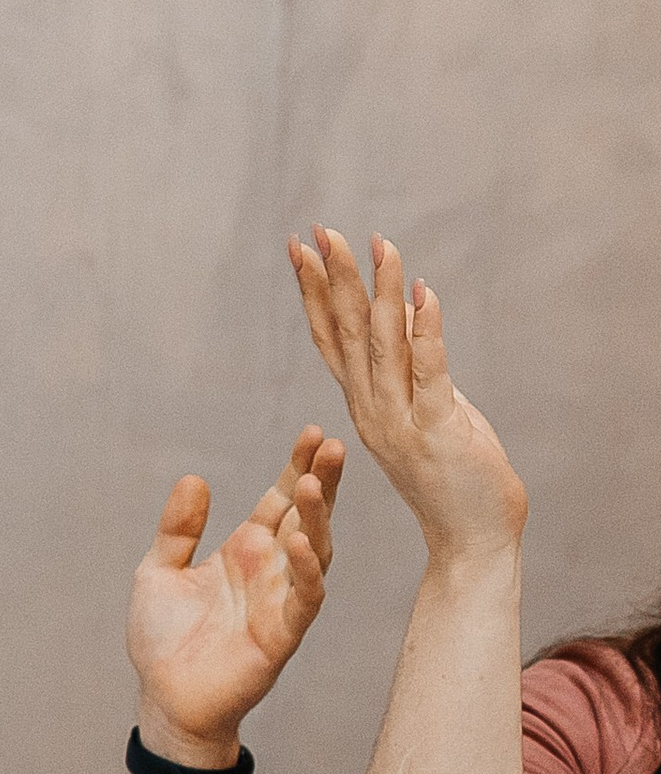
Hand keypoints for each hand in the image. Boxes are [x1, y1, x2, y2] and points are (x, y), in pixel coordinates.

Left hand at [126, 424, 342, 760]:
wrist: (164, 698)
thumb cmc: (164, 639)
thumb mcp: (157, 572)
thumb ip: (177, 529)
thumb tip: (193, 478)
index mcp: (244, 551)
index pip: (278, 500)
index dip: (297, 467)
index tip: (314, 433)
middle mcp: (270, 570)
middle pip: (305, 517)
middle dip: (321, 481)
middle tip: (334, 444)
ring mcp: (280, 601)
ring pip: (313, 551)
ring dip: (316, 519)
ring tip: (313, 483)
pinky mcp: (282, 635)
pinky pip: (304, 599)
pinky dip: (307, 572)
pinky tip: (301, 544)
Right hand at [290, 227, 525, 566]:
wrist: (470, 540)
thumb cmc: (455, 480)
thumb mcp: (431, 410)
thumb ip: (415, 365)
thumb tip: (407, 309)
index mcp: (365, 406)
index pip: (330, 339)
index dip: (313, 293)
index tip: (301, 250)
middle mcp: (370, 411)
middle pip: (343, 335)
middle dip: (330, 280)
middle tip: (316, 233)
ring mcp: (399, 421)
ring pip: (382, 345)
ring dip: (376, 291)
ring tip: (374, 245)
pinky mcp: (436, 430)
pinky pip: (429, 372)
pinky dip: (425, 330)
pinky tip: (422, 293)